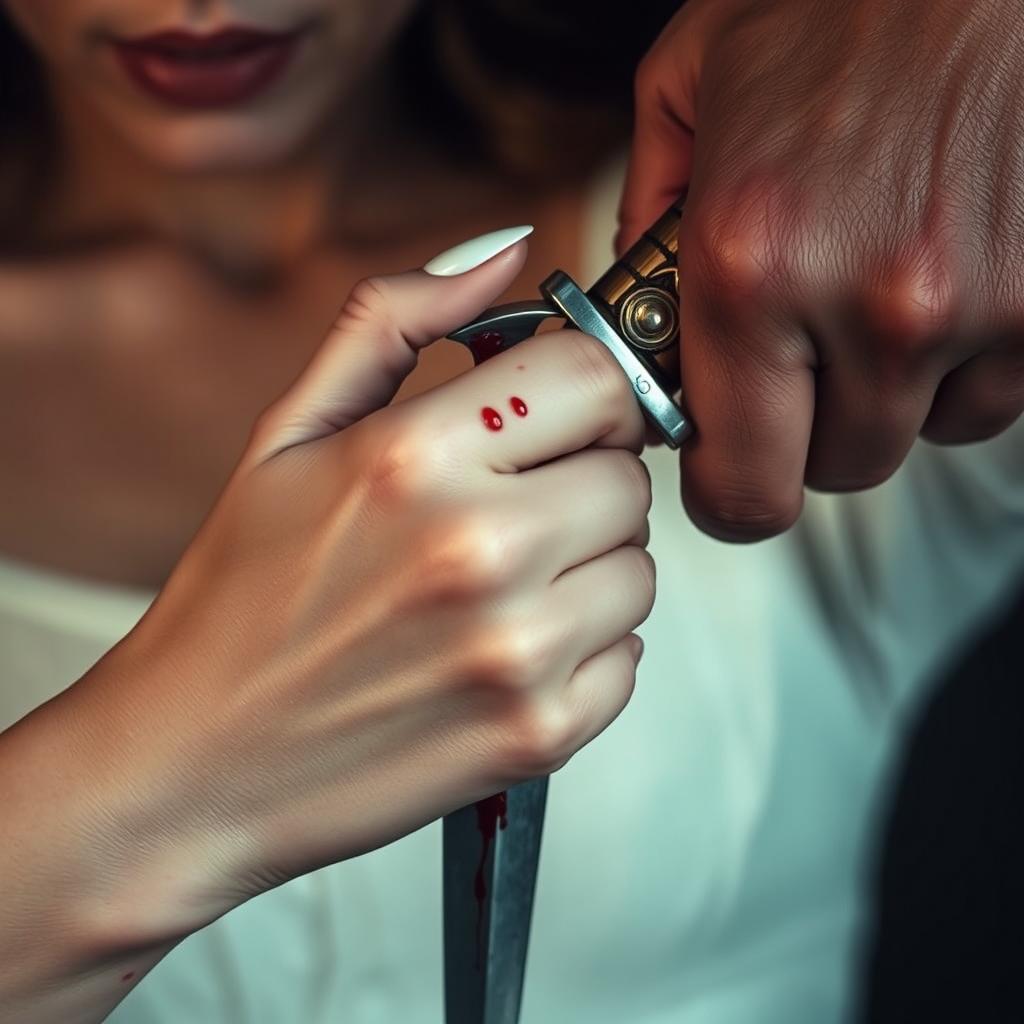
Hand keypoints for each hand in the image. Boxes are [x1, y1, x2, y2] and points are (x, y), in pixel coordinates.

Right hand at [71, 239, 651, 942]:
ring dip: (585, 571)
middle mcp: (478, 550)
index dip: (585, 393)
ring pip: (640, 570)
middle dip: (581, 484)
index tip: (560, 418)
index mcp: (414, 456)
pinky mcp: (539, 734)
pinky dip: (584, 652)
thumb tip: (508, 249)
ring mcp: (516, 651)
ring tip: (498, 591)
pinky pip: (630, 659)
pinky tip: (502, 653)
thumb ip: (394, 321)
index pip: (598, 375)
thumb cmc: (238, 599)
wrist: (191, 765)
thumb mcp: (287, 435)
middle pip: (629, 477)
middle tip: (509, 514)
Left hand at [619, 0, 1023, 539]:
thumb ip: (645, 213)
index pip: (739, 484)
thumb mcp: (694, 80)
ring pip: (924, 432)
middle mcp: (871, 301)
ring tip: (884, 286)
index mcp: (752, 261)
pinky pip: (1000, 390)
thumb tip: (636, 308)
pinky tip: (951, 274)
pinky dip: (970, 356)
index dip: (730, 493)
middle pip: (836, 470)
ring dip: (895, 388)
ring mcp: (982, 304)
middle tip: (804, 355)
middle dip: (809, 429)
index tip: (729, 473)